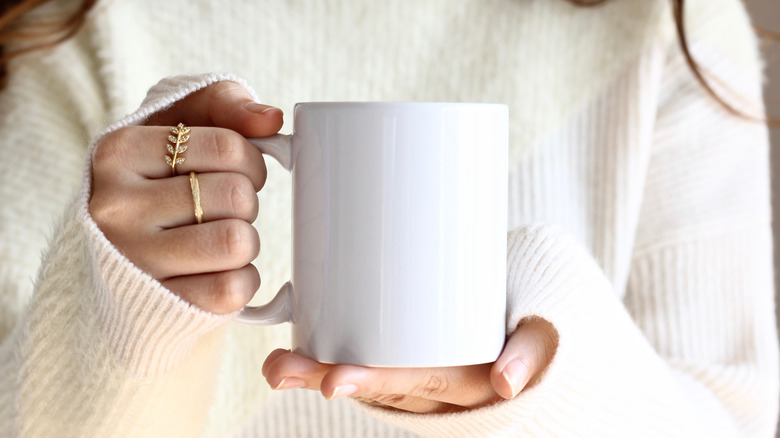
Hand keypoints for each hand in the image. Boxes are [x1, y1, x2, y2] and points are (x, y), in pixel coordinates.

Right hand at [89, 81, 282, 313]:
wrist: (120, 259)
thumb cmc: (163, 180)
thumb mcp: (180, 125)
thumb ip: (225, 103)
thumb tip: (271, 119)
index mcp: (119, 151)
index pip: (228, 147)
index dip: (251, 160)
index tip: (237, 171)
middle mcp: (115, 206)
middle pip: (236, 195)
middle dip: (246, 203)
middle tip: (222, 209)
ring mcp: (132, 260)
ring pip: (237, 241)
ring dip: (245, 240)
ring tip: (219, 237)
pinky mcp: (157, 306)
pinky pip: (232, 288)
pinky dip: (241, 279)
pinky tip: (216, 271)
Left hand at [262, 317, 557, 412]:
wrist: (532, 331)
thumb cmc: (530, 326)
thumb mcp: (541, 335)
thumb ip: (530, 354)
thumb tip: (506, 383)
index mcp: (465, 379)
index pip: (413, 382)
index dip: (372, 382)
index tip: (332, 382)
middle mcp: (436, 385)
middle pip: (375, 385)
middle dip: (325, 378)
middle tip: (280, 369)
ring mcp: (419, 377)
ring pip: (365, 379)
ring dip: (317, 372)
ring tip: (276, 364)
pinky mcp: (409, 363)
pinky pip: (371, 367)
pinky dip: (332, 362)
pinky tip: (296, 351)